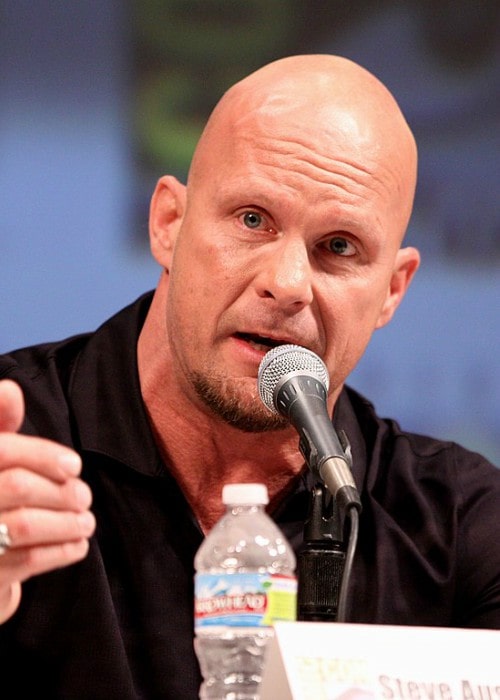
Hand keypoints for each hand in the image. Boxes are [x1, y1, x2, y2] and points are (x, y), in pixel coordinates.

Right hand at [0, 379, 94, 623]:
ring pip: (24, 525)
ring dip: (67, 522)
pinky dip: (61, 551)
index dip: (43, 455)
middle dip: (61, 490)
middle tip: (85, 496)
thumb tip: (12, 389)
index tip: (74, 465)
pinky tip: (78, 544)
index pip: (4, 450)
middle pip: (17, 487)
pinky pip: (28, 561)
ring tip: (87, 521)